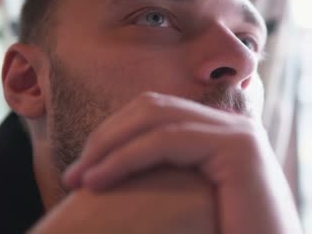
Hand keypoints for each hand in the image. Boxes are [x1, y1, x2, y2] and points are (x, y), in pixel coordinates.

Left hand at [62, 92, 302, 233]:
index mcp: (221, 137)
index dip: (114, 134)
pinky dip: (125, 156)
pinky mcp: (239, 148)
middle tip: (73, 175)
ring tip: (78, 178)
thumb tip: (105, 176)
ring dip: (109, 143)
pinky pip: (168, 139)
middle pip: (153, 106)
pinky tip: (98, 180)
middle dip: (107, 135)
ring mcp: (238, 133)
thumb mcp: (186, 206)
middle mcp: (232, 127)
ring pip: (157, 115)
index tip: (83, 172)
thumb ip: (164, 180)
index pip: (158, 113)